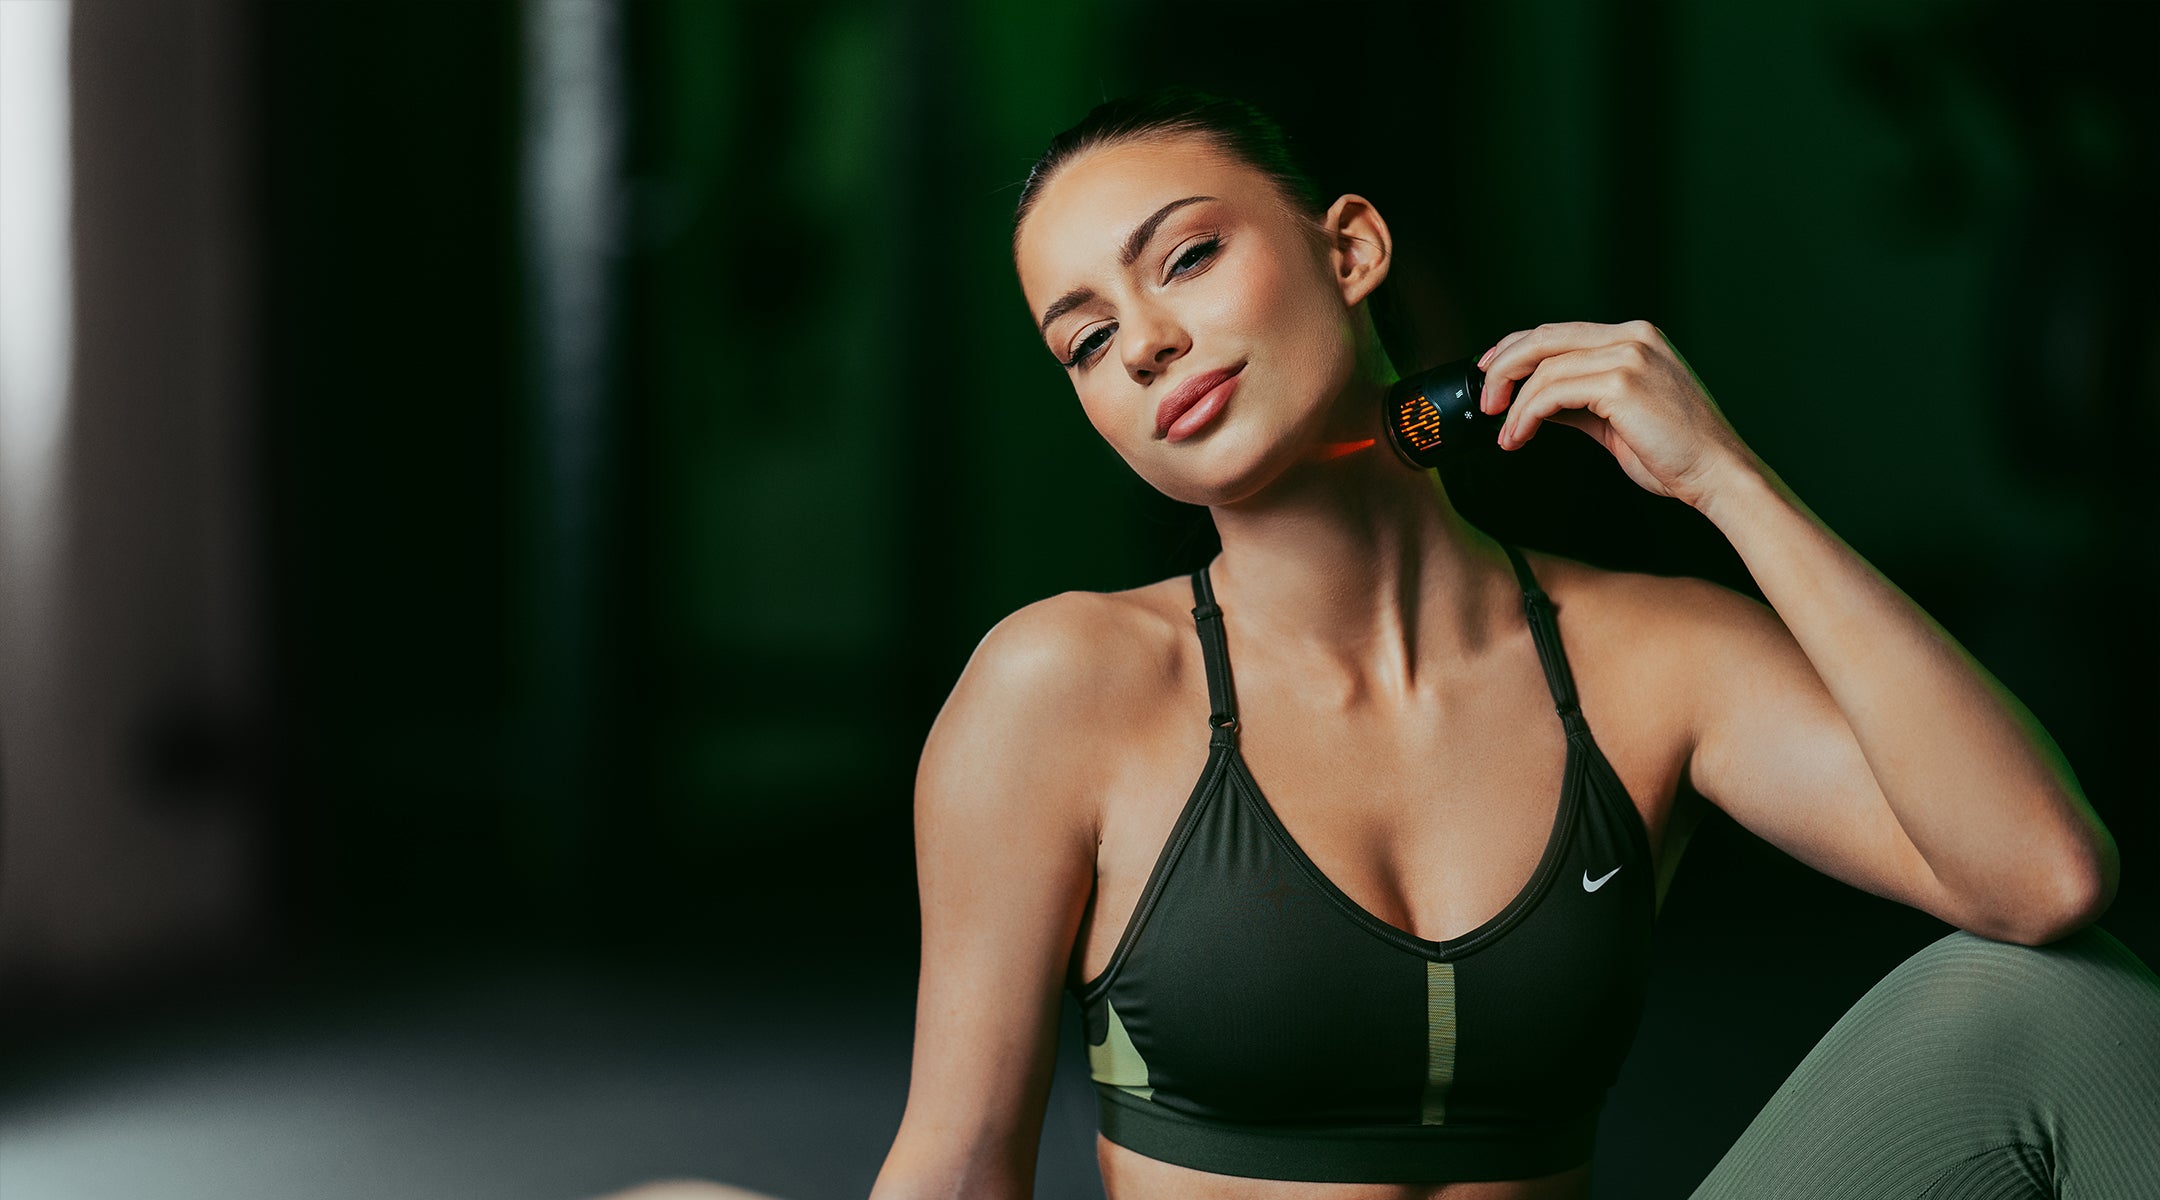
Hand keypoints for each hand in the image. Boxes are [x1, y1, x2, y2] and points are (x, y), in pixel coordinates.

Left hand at [1478, 320, 1762, 507]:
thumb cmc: (1676, 452)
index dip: (1516, 349)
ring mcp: (1629, 356)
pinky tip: (1519, 436)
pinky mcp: (1622, 383)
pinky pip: (1552, 393)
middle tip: (1485, 401)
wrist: (1717, 473)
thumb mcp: (1619, 415)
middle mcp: (1633, 337)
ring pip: (1544, 368)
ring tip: (1506, 433)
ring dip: (1514, 404)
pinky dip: (1526, 416)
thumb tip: (1536, 401)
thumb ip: (1580, 399)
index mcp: (1636, 338)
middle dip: (1503, 367)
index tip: (1490, 371)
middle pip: (1545, 338)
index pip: (1559, 332)